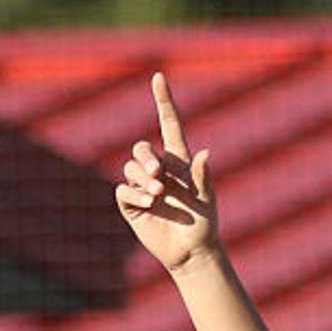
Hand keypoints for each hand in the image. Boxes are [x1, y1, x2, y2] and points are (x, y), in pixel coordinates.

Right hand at [116, 74, 218, 274]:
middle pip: (141, 148)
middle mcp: (159, 170)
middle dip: (146, 157)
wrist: (191, 252)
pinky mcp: (131, 204)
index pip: (168, 124)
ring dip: (142, 178)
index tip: (159, 78)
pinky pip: (124, 190)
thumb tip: (206, 154)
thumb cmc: (204, 225)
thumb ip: (203, 178)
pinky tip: (149, 203)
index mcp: (179, 162)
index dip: (163, 101)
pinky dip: (135, 194)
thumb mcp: (207, 200)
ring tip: (157, 194)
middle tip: (158, 174)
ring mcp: (143, 186)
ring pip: (130, 168)